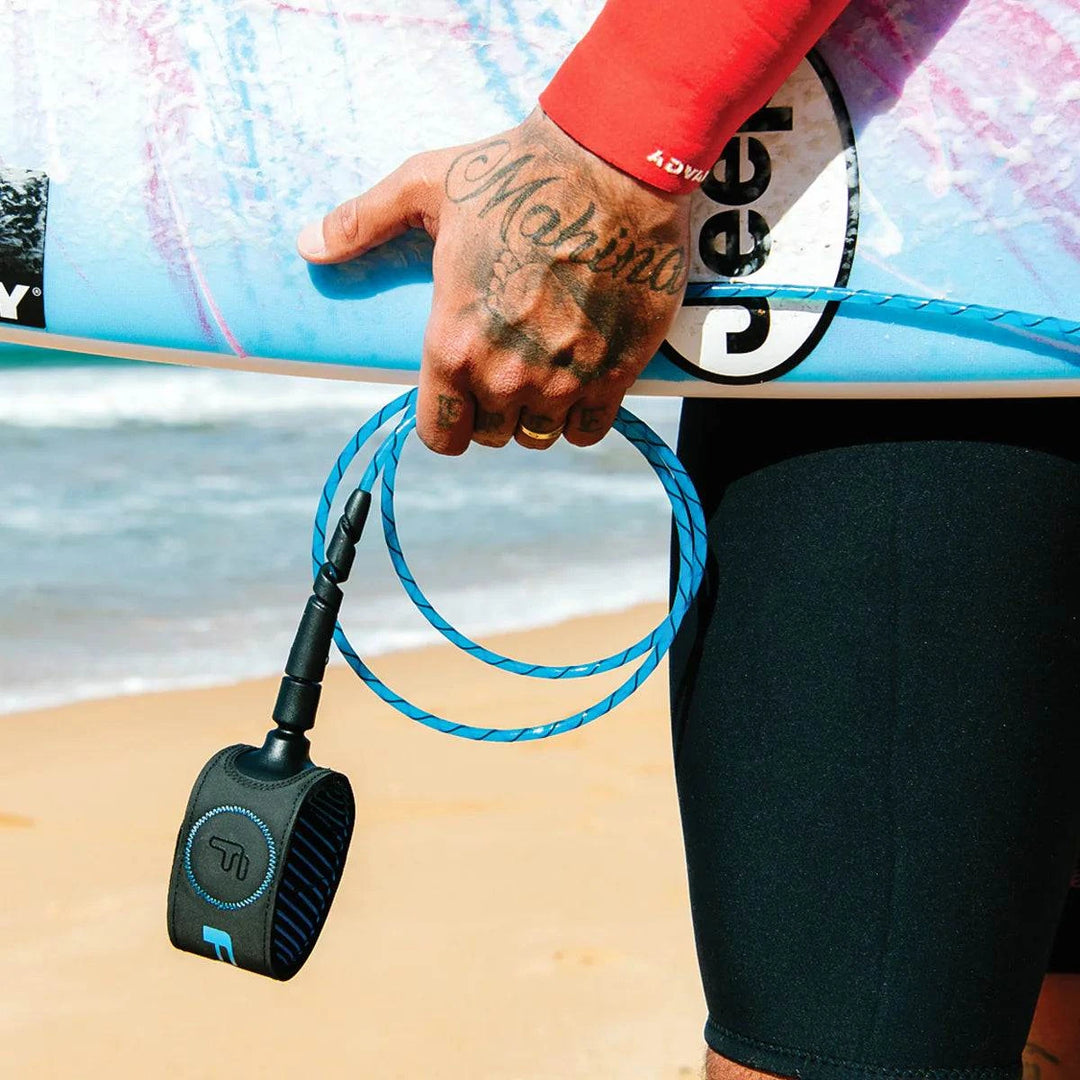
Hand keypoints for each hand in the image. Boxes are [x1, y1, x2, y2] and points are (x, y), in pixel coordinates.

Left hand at [297, 110, 689, 453]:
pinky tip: (581, 378)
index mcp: (453, 343)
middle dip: (492, 410)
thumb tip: (308, 245)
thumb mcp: (425, 186)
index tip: (456, 399)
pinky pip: (588, 430)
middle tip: (504, 367)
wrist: (613, 166)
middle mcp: (506, 376)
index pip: (440, 435)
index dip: (445, 421)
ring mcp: (563, 381)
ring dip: (537, 413)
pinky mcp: (614, 375)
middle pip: (492, 436)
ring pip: (539, 435)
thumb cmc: (517, 174)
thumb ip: (363, 222)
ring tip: (543, 370)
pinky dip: (583, 414)